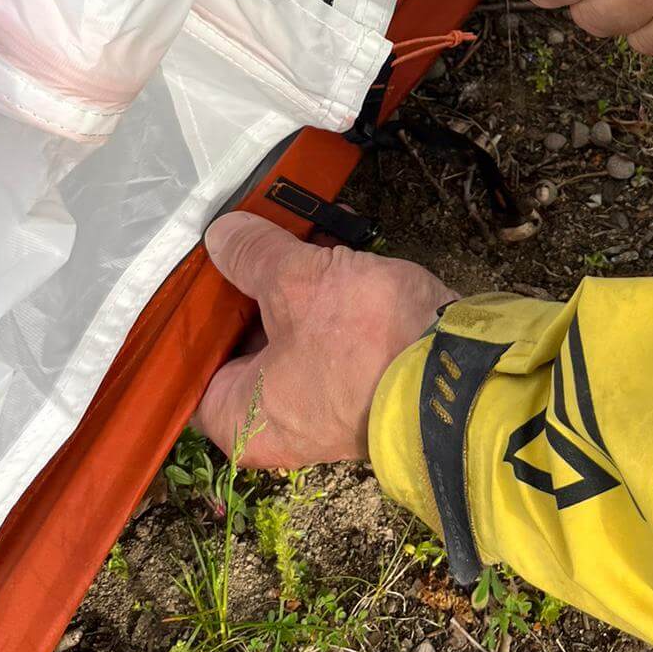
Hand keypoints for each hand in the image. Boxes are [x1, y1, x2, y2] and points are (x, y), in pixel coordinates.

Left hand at [195, 213, 452, 468]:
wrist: (461, 369)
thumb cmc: (363, 341)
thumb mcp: (297, 282)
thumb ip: (252, 255)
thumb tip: (221, 235)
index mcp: (242, 417)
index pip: (191, 366)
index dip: (192, 312)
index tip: (197, 264)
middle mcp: (277, 422)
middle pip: (242, 345)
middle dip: (247, 287)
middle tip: (244, 236)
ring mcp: (323, 404)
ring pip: (288, 335)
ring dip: (291, 284)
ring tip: (291, 229)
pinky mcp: (361, 381)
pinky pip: (327, 335)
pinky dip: (326, 297)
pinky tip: (332, 246)